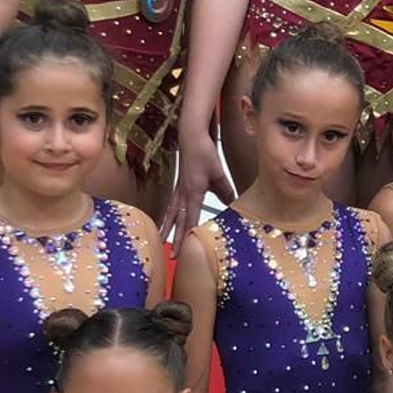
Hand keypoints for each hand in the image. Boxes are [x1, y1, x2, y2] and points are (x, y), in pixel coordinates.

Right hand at [162, 132, 233, 246]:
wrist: (191, 136)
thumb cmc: (205, 153)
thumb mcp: (219, 173)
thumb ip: (225, 191)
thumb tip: (231, 205)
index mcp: (193, 193)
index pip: (189, 219)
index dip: (187, 236)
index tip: (185, 250)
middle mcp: (182, 194)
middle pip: (178, 221)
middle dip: (175, 239)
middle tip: (172, 256)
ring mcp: (178, 190)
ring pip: (171, 214)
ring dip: (167, 229)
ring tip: (160, 240)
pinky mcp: (179, 185)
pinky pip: (172, 205)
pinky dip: (168, 215)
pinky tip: (166, 220)